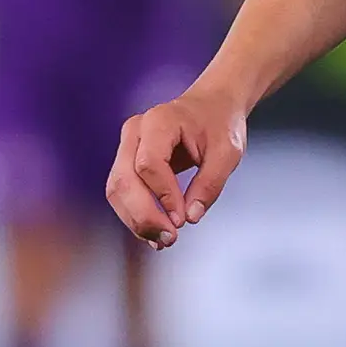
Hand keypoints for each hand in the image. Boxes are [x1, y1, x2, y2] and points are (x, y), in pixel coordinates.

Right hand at [108, 80, 250, 247]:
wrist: (211, 106)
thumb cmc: (220, 124)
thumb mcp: (228, 152)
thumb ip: (210, 184)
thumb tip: (190, 218)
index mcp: (159, 121)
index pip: (149, 164)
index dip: (162, 196)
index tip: (182, 220)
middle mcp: (135, 130)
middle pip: (124, 179)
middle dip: (143, 215)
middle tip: (169, 239)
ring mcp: (127, 145)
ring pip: (117, 189)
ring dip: (136, 220)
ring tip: (162, 241)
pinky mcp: (126, 160)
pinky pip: (122, 192)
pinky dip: (135, 215)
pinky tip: (154, 232)